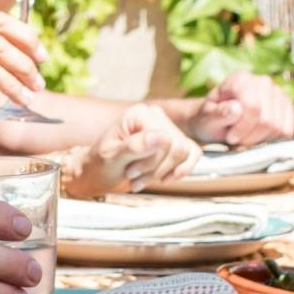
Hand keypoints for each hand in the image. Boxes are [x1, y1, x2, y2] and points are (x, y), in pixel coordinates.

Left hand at [69, 103, 199, 195]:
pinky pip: (193, 154)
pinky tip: (165, 179)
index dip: (151, 162)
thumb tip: (161, 137)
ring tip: (141, 180)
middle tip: (134, 177)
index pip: (165, 139)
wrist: (100, 172)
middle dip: (156, 170)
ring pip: (184, 153)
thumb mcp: (112, 157)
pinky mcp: (174, 141)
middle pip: (176, 147)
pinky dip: (181, 170)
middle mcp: (155, 115)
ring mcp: (166, 127)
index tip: (131, 172)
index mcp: (139, 113)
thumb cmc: (101, 164)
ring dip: (163, 173)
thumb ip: (135, 146)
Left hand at [188, 70, 293, 146]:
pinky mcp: (287, 107)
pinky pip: (286, 132)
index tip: (230, 136)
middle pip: (267, 120)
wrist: (218, 120)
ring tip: (244, 137)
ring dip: (259, 140)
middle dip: (250, 137)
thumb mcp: (207, 119)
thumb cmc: (211, 119)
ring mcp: (278, 93)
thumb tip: (236, 109)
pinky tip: (256, 136)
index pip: (252, 107)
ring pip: (278, 127)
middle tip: (236, 139)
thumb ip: (219, 114)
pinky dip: (271, 140)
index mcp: (240, 79)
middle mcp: (263, 82)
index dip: (242, 128)